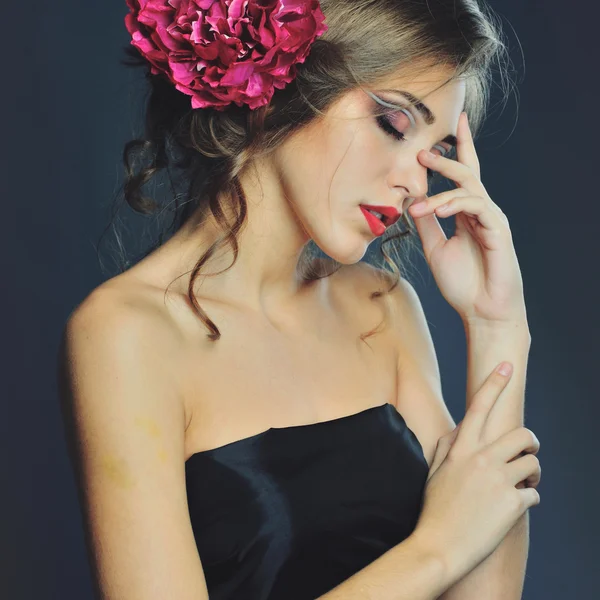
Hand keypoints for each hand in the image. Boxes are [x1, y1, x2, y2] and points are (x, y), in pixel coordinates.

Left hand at [408, 113, 526, 324]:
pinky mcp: (499, 230)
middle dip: (446, 161)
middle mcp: (481, 212)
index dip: (461, 148)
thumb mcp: (435, 249)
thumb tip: (412, 201)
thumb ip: (427, 224)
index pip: (464, 176)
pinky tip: (437, 210)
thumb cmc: (462, 283)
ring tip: (417, 206)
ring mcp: (492, 219)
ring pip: (470, 188)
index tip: (455, 122)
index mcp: (467, 214)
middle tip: (422, 152)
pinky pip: (477, 207)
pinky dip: (454, 204)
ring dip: (439, 192)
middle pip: (468, 174)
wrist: (481, 312)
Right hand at [412, 362, 540, 585]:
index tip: (506, 366)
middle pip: (522, 435)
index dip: (494, 383)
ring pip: (534, 464)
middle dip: (530, 443)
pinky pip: (535, 495)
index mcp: (461, 449)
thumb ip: (447, 446)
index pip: (479, 407)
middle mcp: (481, 459)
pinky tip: (513, 510)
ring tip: (523, 486)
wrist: (438, 546)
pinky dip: (529, 501)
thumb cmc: (433, 509)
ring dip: (533, 475)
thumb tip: (459, 430)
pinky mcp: (513, 504)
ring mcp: (498, 481)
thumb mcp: (434, 471)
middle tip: (527, 453)